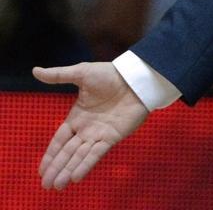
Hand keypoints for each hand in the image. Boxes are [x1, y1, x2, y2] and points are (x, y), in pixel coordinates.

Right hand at [33, 62, 148, 189]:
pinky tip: (75, 177)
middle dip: (56, 168)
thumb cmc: (109, 74)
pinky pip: (96, 154)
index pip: (60, 140)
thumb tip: (34, 70)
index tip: (41, 170)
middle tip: (45, 185)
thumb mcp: (81, 73)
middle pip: (68, 152)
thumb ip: (58, 75)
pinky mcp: (112, 137)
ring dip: (68, 170)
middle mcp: (86, 129)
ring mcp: (99, 134)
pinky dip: (86, 165)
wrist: (134, 77)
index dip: (50, 154)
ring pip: (80, 156)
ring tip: (57, 186)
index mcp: (77, 117)